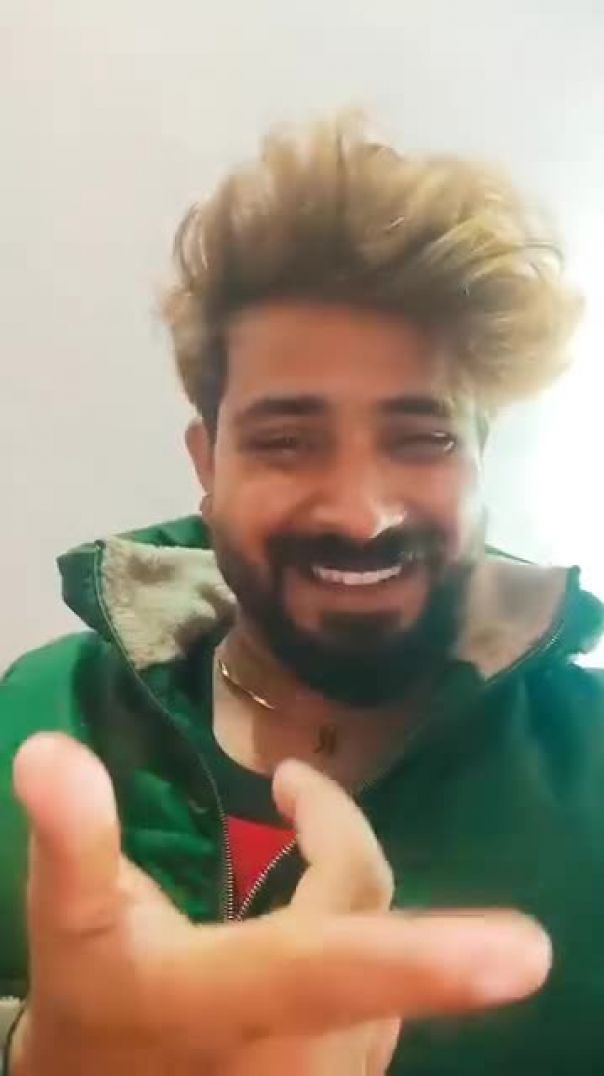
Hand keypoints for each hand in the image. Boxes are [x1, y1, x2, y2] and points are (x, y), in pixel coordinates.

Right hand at [10, 734, 551, 1074]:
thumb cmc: (92, 1005)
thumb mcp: (70, 926)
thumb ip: (72, 839)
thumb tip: (52, 750)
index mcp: (227, 1004)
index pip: (332, 972)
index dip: (424, 964)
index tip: (522, 951)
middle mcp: (298, 1055)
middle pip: (367, 922)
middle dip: (337, 840)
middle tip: (294, 786)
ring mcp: (331, 1075)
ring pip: (381, 955)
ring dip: (347, 879)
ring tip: (300, 815)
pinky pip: (380, 989)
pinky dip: (362, 931)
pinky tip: (318, 905)